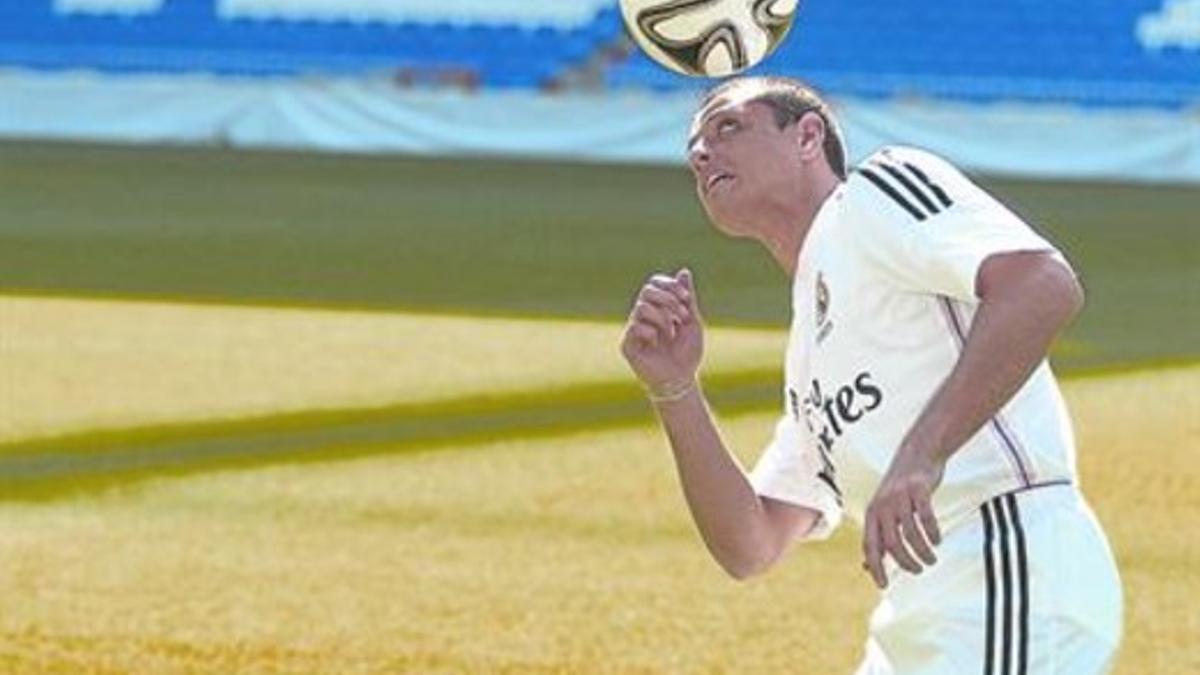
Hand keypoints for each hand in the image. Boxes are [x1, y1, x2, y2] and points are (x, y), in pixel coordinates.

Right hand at [620, 269, 703, 394]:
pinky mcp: (627, 344)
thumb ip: (687, 297)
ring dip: (662, 317)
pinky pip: (635, 327)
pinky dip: (651, 332)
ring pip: (641, 307)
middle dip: (668, 299)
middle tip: (682, 315)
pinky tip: (657, 343)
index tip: (686, 298)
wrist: (681, 379)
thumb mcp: (691, 321)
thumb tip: (684, 271)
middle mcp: (643, 316)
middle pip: (647, 290)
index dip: (669, 285)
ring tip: (671, 332)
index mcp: (657, 308)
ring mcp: (634, 329)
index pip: (655, 283)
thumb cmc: (687, 353)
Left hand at [861, 448, 944, 588]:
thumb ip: (877, 539)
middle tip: (919, 570)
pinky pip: (925, 516)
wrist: (916, 454)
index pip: (870, 547)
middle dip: (906, 563)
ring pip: (910, 533)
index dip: (875, 567)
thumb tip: (866, 568)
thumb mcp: (882, 512)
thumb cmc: (899, 491)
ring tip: (931, 559)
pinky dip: (932, 532)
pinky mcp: (918, 489)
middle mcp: (882, 506)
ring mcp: (900, 497)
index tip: (883, 586)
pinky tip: (938, 540)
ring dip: (922, 551)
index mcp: (872, 514)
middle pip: (892, 544)